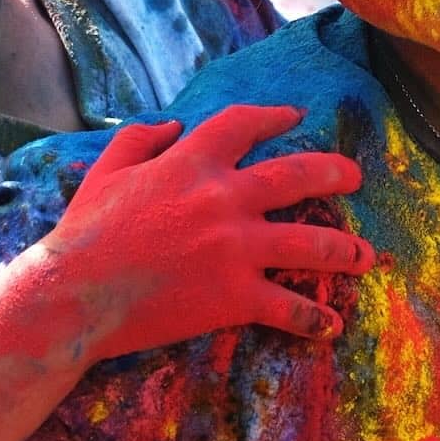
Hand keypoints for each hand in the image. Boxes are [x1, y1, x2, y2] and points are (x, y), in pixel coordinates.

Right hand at [37, 104, 374, 360]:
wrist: (76, 294)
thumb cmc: (85, 232)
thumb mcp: (106, 170)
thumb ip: (141, 139)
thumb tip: (173, 124)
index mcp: (193, 161)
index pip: (245, 124)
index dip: (274, 116)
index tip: (295, 115)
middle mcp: (225, 197)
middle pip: (297, 175)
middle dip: (334, 173)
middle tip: (356, 177)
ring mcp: (236, 247)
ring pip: (308, 242)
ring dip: (342, 249)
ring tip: (364, 255)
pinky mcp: (236, 295)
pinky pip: (288, 306)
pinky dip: (314, 317)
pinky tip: (332, 324)